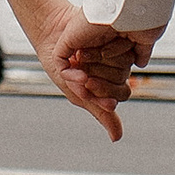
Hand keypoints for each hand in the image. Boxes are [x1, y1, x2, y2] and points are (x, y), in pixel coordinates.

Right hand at [30, 0, 140, 142]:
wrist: (51, 36)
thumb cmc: (62, 67)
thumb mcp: (77, 93)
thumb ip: (100, 113)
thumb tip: (118, 138)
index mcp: (111, 85)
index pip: (122, 94)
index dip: (106, 93)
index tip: (88, 86)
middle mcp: (117, 69)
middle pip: (123, 82)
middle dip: (101, 81)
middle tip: (83, 76)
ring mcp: (117, 52)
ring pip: (123, 66)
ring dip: (99, 66)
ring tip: (80, 60)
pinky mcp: (114, 37)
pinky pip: (118, 49)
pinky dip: (101, 53)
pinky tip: (84, 51)